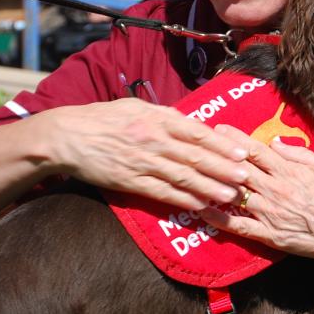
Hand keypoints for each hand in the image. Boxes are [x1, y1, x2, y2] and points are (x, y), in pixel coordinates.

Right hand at [47, 98, 248, 210]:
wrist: (67, 136)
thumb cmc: (103, 118)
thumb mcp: (136, 107)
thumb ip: (165, 116)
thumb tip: (192, 124)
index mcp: (157, 118)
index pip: (197, 132)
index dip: (221, 145)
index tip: (242, 153)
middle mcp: (153, 139)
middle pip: (195, 156)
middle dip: (223, 169)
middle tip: (246, 178)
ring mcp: (142, 161)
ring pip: (182, 177)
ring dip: (209, 188)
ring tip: (230, 196)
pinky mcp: (129, 181)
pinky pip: (161, 192)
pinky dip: (182, 200)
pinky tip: (199, 206)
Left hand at [200, 126, 313, 265]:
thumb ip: (300, 154)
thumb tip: (276, 143)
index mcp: (290, 171)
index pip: (256, 151)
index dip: (234, 139)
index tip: (218, 129)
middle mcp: (276, 190)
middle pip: (239, 169)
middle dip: (217, 156)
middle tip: (197, 146)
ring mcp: (271, 213)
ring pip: (235, 195)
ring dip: (212, 185)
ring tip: (192, 175)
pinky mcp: (270, 235)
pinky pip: (239, 227)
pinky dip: (219, 220)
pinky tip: (202, 212)